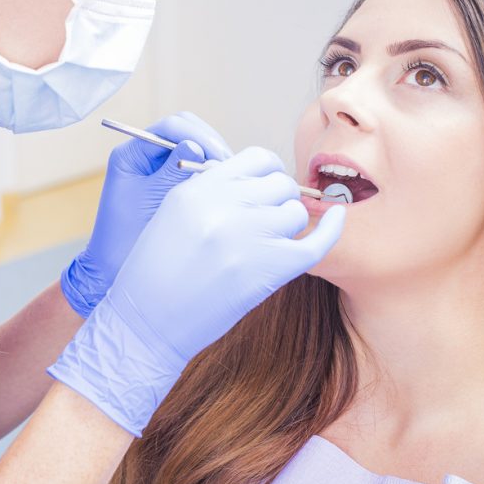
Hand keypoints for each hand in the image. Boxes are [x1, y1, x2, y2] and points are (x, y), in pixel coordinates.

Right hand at [48, 147, 345, 434]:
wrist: (145, 324)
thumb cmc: (156, 275)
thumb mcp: (172, 216)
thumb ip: (212, 194)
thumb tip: (259, 184)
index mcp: (197, 190)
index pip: (255, 158)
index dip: (266, 174)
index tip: (262, 191)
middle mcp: (223, 206)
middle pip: (279, 183)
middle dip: (278, 199)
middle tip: (267, 221)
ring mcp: (247, 237)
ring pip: (295, 212)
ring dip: (289, 224)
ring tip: (271, 243)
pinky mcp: (267, 269)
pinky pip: (316, 242)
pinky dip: (332, 230)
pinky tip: (337, 221)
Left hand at [61, 112, 231, 317]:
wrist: (113, 272)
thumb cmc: (125, 240)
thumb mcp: (152, 202)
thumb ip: (172, 172)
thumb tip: (196, 145)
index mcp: (131, 154)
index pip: (171, 127)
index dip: (199, 137)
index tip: (218, 159)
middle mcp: (144, 156)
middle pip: (186, 130)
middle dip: (210, 144)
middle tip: (229, 168)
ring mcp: (158, 170)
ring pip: (194, 147)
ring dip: (213, 159)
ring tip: (230, 180)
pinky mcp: (170, 185)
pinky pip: (195, 168)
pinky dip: (210, 174)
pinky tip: (222, 190)